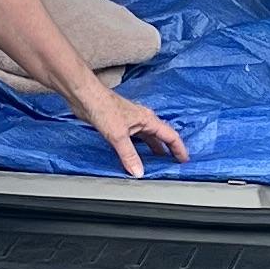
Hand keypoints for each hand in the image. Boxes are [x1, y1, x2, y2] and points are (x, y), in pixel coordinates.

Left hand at [65, 78, 188, 179]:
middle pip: (160, 137)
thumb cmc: (103, 107)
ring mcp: (131, 122)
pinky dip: (138, 149)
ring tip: (155, 164)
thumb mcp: (118, 135)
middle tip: (172, 164)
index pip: (170, 136)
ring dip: (152, 150)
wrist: (85, 96)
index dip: (179, 148)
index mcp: (148, 119)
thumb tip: (138, 172)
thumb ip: (129, 155)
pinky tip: (133, 156)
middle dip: (167, 151)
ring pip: (147, 138)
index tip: (184, 160)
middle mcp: (142, 120)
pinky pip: (134, 139)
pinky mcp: (119, 125)